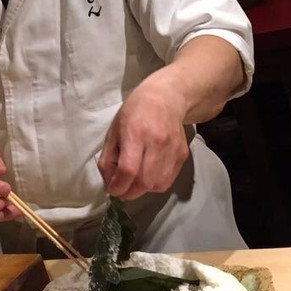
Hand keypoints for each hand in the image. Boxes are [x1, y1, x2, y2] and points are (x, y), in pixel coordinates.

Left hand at [97, 81, 188, 200]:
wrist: (166, 98)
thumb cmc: (135, 112)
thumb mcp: (113, 131)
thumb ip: (108, 159)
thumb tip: (110, 184)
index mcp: (136, 133)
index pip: (128, 170)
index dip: (118, 186)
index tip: (112, 189)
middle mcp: (157, 142)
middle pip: (144, 182)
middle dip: (129, 192)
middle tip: (122, 188)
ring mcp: (173, 150)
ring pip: (157, 185)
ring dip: (142, 189)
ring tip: (135, 180)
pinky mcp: (183, 155)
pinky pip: (168, 181)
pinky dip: (155, 184)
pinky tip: (148, 173)